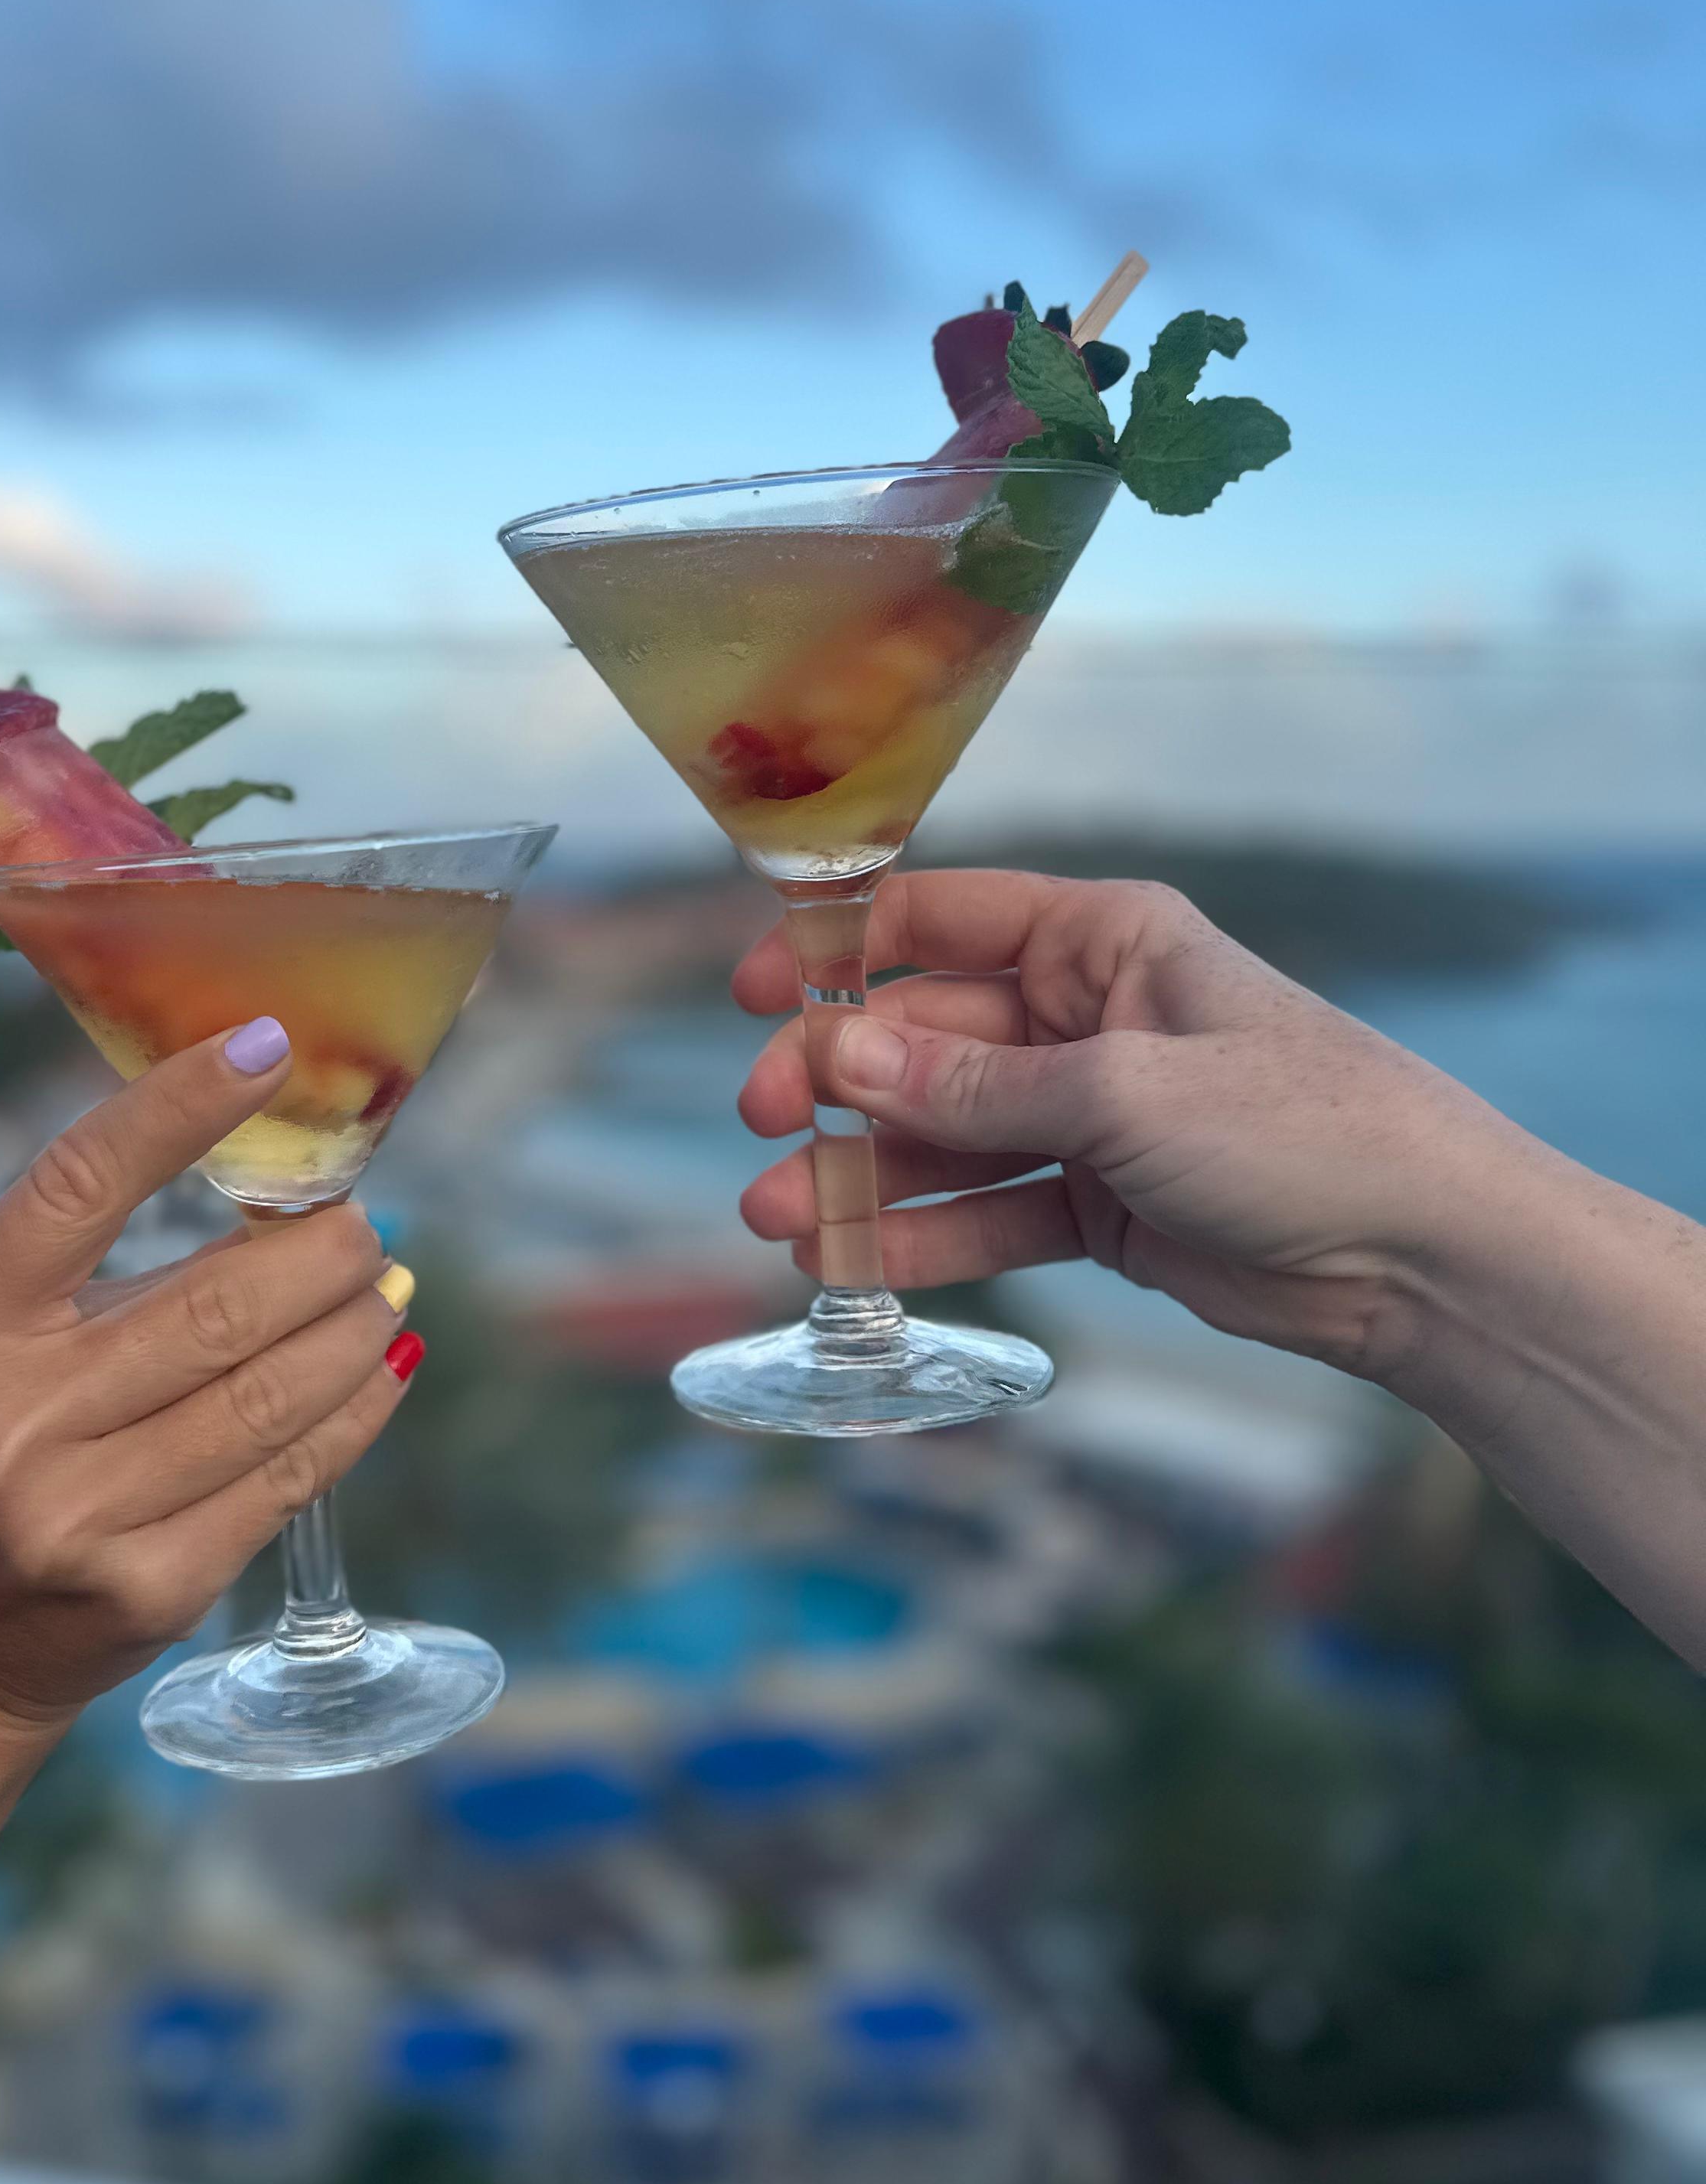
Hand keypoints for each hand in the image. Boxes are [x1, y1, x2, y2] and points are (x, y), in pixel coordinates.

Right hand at [0, 1026, 414, 1733]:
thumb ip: (92, 1272)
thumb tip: (276, 1191)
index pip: (75, 1190)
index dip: (176, 1109)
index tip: (265, 1046)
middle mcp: (7, 1426)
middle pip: (210, 1307)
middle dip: (318, 1253)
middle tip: (367, 1225)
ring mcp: (79, 1518)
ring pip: (267, 1396)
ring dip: (353, 1330)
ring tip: (387, 1290)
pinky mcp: (153, 1588)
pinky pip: (288, 1480)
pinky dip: (354, 1415)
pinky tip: (383, 1373)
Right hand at [735, 869, 1545, 1382]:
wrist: (1430, 1255)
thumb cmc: (1304, 1130)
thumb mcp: (1124, 1093)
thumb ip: (974, 1084)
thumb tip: (838, 1055)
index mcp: (1104, 939)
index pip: (940, 921)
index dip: (838, 951)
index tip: (753, 997)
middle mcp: (1087, 1015)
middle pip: (926, 1038)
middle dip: (839, 1085)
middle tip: (762, 1129)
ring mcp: (1094, 1114)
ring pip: (946, 1135)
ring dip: (864, 1175)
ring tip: (778, 1222)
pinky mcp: (1106, 1205)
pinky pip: (992, 1209)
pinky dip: (927, 1235)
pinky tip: (855, 1262)